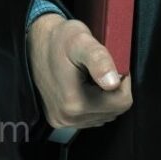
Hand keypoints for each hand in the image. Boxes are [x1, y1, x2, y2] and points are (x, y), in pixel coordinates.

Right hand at [27, 14, 132, 129]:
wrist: (36, 42)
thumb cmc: (60, 38)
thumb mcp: (82, 41)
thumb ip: (99, 60)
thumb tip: (113, 83)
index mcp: (75, 103)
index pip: (122, 103)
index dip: (124, 81)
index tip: (114, 64)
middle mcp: (68, 118)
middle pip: (113, 111)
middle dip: (114, 89)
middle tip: (102, 68)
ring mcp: (62, 121)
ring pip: (103, 115)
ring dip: (104, 96)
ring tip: (92, 75)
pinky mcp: (59, 119)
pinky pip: (90, 117)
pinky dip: (94, 101)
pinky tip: (85, 84)